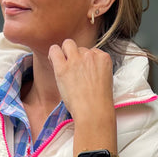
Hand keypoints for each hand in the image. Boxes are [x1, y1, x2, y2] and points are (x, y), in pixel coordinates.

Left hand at [48, 39, 116, 154]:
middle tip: (73, 70)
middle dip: (76, 56)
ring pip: (67, 44)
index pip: (92, 51)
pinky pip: (54, 50)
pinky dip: (53, 54)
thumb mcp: (104, 81)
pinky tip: (54, 62)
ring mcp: (76, 60)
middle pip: (80, 48)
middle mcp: (90, 55)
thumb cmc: (99, 103)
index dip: (85, 61)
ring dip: (65, 52)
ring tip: (63, 65)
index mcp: (104, 58)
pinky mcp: (63, 67)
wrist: (94, 112)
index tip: (83, 71)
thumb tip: (83, 69)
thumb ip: (96, 70)